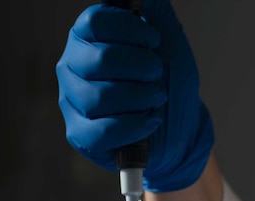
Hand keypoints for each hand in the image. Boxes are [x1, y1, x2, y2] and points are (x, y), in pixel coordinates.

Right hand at [56, 0, 213, 191]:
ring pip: (99, 97)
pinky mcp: (81, 135)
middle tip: (158, 75)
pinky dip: (134, 126)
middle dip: (142, 68)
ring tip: (157, 98)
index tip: (155, 41)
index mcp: (88, 38)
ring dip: (141, 98)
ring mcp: (73, 102)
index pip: (95, 22)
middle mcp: (73, 67)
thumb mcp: (169, 43)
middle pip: (100, 60)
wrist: (181, 128)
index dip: (132, 30)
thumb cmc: (170, 83)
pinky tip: (150, 121)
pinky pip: (101, 131)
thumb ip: (154, 12)